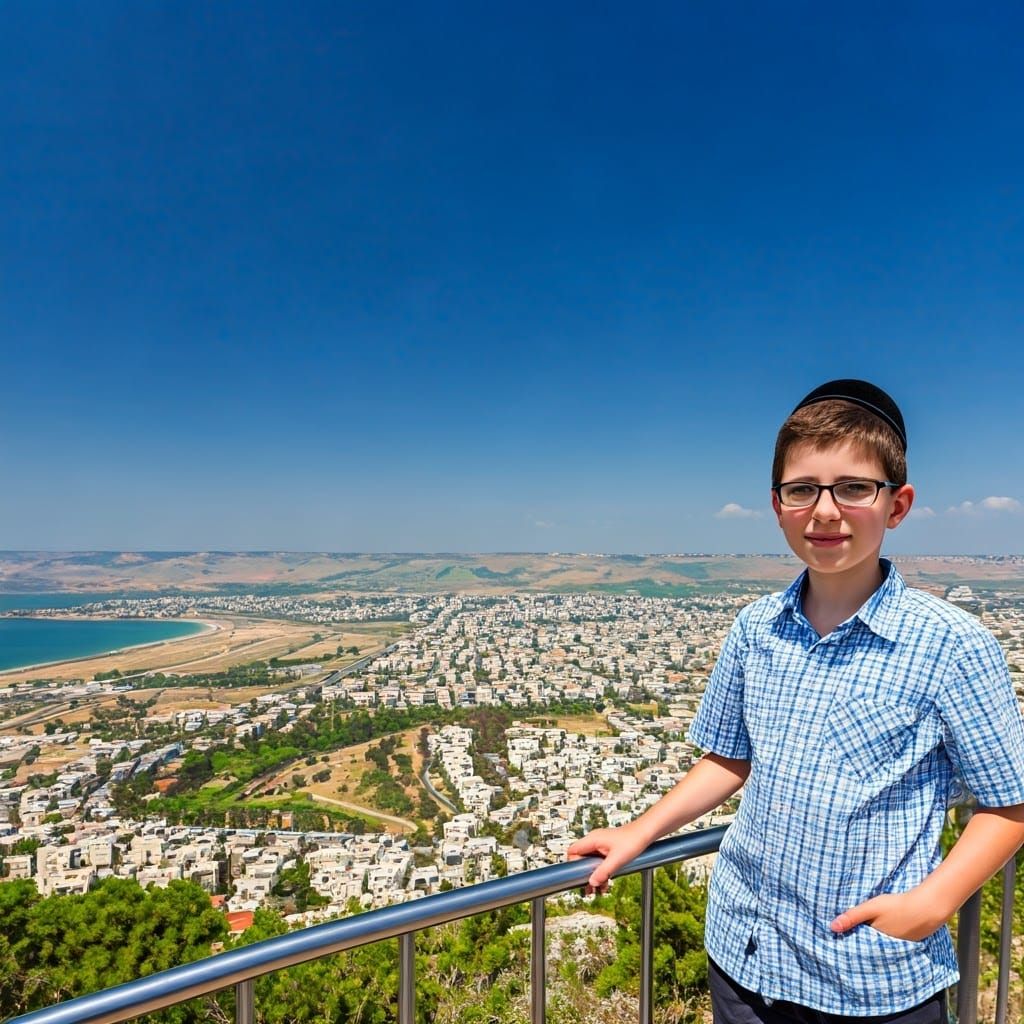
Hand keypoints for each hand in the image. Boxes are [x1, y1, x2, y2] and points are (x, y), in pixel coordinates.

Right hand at [567, 825, 649, 893]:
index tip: (580, 876)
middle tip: (588, 888)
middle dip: (584, 874)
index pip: (573, 851)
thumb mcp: (617, 859)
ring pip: (590, 862)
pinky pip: (599, 862)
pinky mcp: (607, 849)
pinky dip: (601, 872)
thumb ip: (603, 872)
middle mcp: (594, 841)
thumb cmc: (633, 840)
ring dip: (594, 875)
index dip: (573, 864)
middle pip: (581, 859)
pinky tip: (606, 882)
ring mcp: (601, 845)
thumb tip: (592, 882)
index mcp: (592, 840)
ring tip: (598, 889)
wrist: (645, 833)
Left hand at [830, 890, 946, 942]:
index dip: (849, 941)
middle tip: (847, 938)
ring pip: (881, 944)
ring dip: (873, 940)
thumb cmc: (897, 906)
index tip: (837, 941)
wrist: (927, 907)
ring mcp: (899, 946)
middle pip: (869, 946)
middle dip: (860, 943)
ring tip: (863, 934)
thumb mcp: (871, 908)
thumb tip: (832, 928)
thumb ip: (852, 917)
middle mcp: (887, 948)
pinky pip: (892, 942)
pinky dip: (886, 938)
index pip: (858, 945)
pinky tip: (883, 930)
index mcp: (876, 941)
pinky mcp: (908, 941)